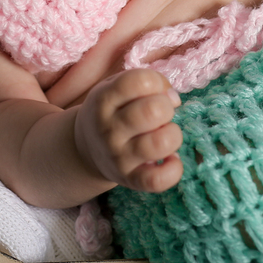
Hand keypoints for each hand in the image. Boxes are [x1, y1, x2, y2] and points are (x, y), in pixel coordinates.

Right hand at [74, 70, 182, 192]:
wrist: (87, 149)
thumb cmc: (113, 111)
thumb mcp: (115, 87)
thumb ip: (146, 82)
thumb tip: (174, 100)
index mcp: (104, 99)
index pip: (140, 82)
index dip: (157, 83)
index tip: (156, 92)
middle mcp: (109, 128)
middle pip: (152, 111)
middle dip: (167, 108)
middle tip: (161, 114)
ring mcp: (119, 157)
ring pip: (160, 143)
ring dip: (173, 135)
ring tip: (164, 134)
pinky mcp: (130, 179)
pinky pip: (157, 180)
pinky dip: (173, 170)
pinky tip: (171, 159)